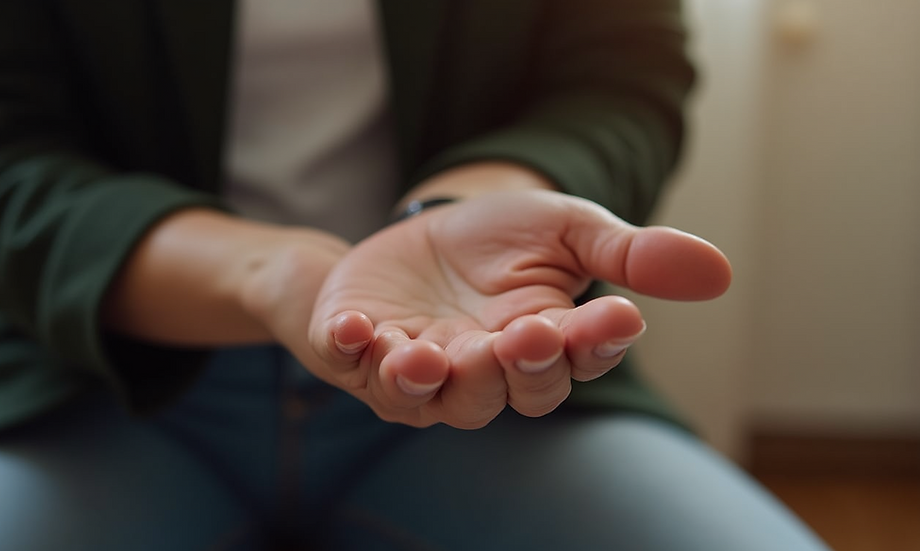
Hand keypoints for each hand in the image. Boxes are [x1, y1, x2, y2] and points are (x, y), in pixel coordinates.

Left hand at [307, 189, 731, 428]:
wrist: (421, 231)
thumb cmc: (501, 241)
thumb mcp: (567, 230)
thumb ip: (629, 254)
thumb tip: (718, 272)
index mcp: (539, 344)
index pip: (575, 360)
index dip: (594, 344)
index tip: (616, 315)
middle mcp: (481, 369)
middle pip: (504, 392)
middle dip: (515, 368)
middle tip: (527, 335)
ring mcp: (417, 366)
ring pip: (426, 398)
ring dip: (426, 380)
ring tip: (425, 355)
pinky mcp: (358, 350)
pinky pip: (351, 366)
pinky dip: (350, 352)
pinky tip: (355, 328)